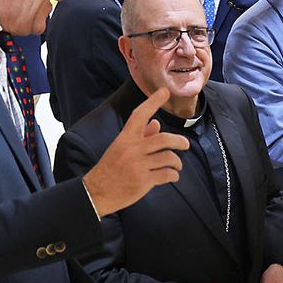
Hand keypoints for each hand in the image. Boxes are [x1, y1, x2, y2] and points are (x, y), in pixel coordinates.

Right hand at [82, 87, 189, 214]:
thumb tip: (156, 124)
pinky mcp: (143, 181)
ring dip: (177, 162)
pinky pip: (166, 174)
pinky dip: (173, 175)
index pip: (140, 115)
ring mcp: (138, 165)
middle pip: (164, 139)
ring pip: (168, 157)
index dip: (153, 101)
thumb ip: (140, 135)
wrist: (97, 191)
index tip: (165, 91)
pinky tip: (172, 176)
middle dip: (179, 141)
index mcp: (125, 138)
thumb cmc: (111, 167)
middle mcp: (132, 149)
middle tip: (185, 144)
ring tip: (176, 165)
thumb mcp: (121, 147)